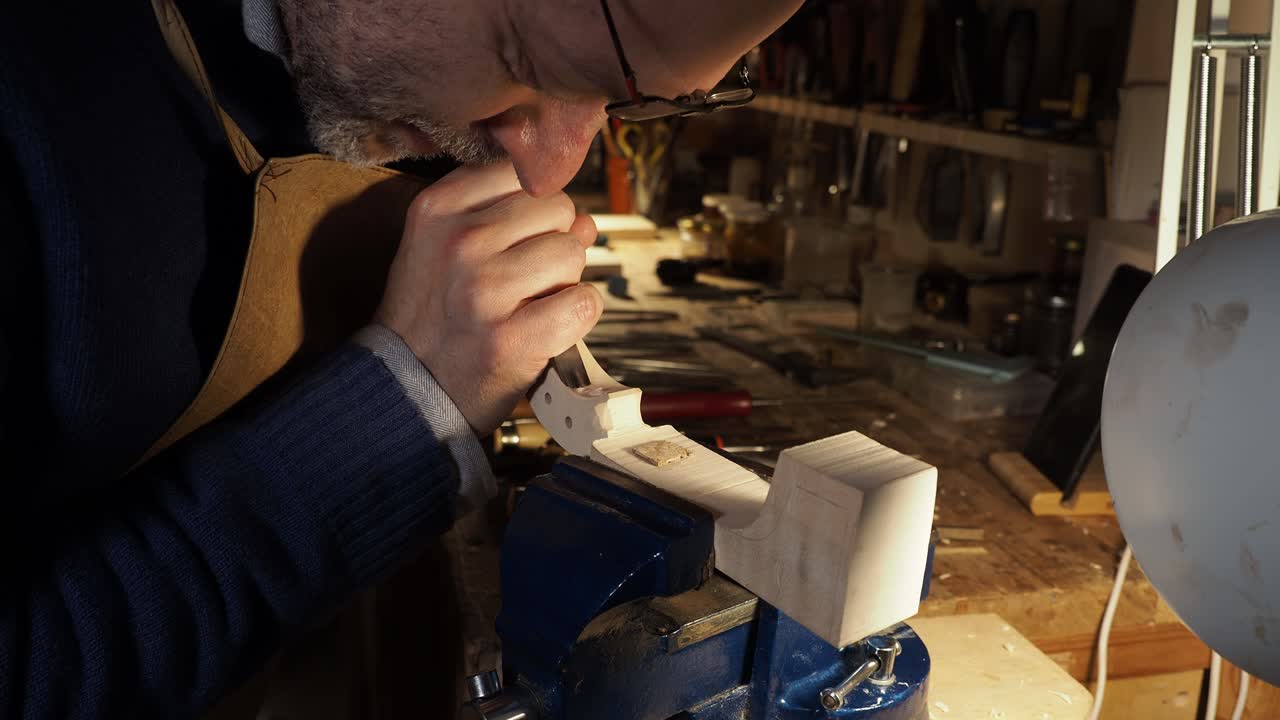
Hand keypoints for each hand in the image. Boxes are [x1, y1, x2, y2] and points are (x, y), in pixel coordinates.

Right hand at [374, 163, 602, 432]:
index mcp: (438, 206)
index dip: (533, 209)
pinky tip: (548, 326)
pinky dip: (577, 316)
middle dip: (551, 242)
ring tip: (527, 304)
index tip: (515, 239)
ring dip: (564, 281)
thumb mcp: (446, 245)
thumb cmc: (434, 313)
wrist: (406, 387)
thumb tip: (584, 221)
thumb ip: (510, 218)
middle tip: (520, 280)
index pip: (525, 174)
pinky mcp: (511, 336)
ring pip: (573, 253)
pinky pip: (583, 302)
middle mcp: (460, 240)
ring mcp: (485, 289)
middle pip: (558, 208)